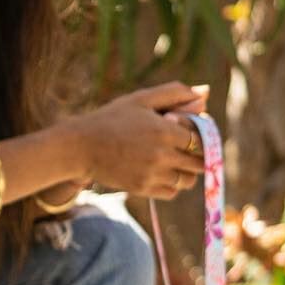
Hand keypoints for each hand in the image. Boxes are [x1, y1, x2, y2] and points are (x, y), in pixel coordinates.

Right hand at [74, 81, 209, 199]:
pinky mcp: (142, 188)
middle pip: (200, 162)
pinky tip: (161, 172)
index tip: (190, 132)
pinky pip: (172, 192)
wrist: (79, 147)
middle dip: (198, 156)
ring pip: (188, 180)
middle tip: (186, 149)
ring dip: (187, 172)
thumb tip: (205, 92)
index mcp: (165, 130)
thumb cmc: (111, 119)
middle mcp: (162, 154)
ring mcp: (152, 174)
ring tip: (174, 162)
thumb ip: (174, 93)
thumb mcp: (141, 99)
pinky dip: (172, 184)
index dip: (200, 135)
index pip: (202, 138)